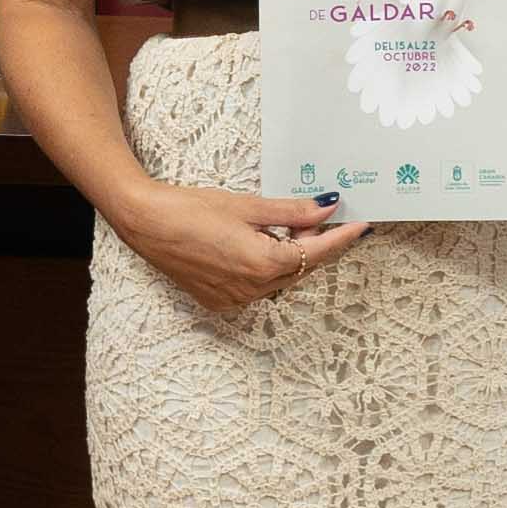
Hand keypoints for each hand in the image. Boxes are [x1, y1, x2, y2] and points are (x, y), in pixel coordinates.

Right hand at [117, 180, 370, 315]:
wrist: (146, 223)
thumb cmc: (191, 209)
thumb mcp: (248, 206)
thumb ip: (292, 212)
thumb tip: (327, 210)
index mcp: (263, 264)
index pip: (317, 253)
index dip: (342, 238)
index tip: (361, 225)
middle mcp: (252, 289)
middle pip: (301, 268)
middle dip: (317, 245)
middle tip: (327, 219)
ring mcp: (235, 300)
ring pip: (281, 280)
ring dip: (292, 257)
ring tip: (294, 229)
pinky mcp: (219, 301)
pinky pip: (258, 288)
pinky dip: (268, 269)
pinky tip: (265, 247)